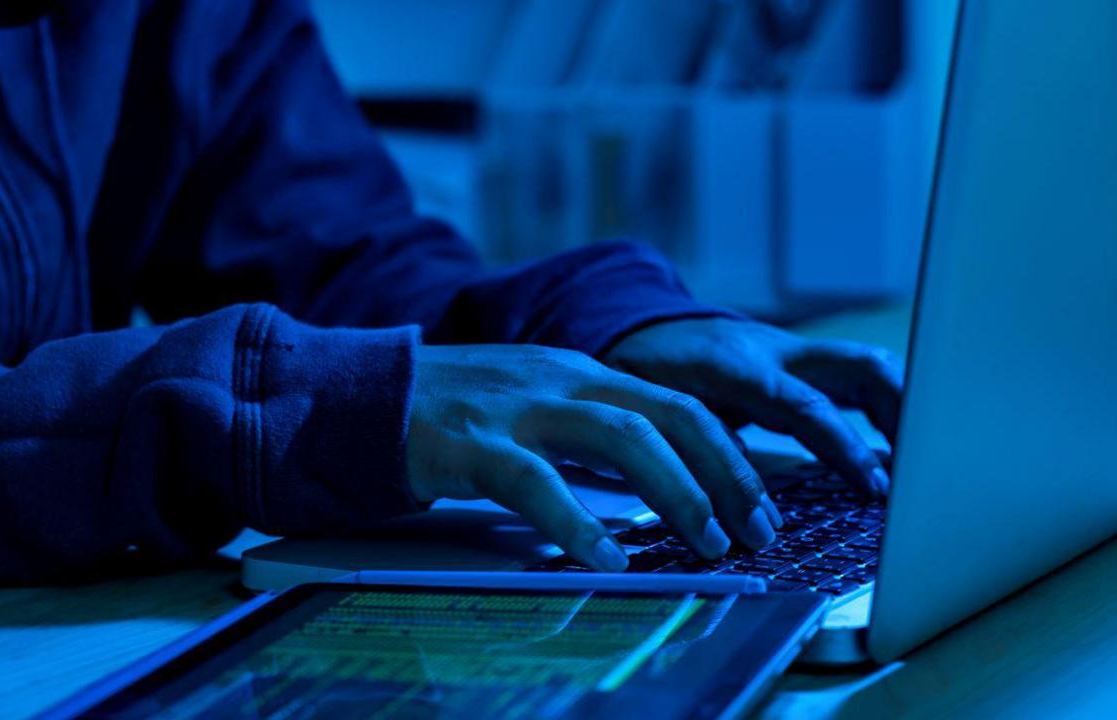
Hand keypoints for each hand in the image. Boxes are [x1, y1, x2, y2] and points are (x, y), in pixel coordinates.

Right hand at [407, 345, 783, 571]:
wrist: (363, 393)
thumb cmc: (452, 410)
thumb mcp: (536, 405)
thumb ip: (590, 434)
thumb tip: (655, 484)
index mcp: (579, 372)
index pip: (677, 404)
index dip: (728, 456)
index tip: (758, 506)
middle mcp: (559, 379)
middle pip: (666, 414)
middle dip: (723, 474)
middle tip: (755, 531)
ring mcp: (517, 407)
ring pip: (619, 437)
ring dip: (675, 491)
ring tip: (705, 541)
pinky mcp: (471, 443)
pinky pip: (535, 482)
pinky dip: (578, 522)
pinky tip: (606, 557)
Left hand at [604, 317, 902, 495]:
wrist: (642, 325)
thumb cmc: (644, 374)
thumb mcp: (658, 412)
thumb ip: (701, 448)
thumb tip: (745, 505)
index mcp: (734, 367)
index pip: (803, 405)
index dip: (843, 446)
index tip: (874, 486)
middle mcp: (774, 351)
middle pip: (858, 366)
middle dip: (901, 412)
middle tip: (923, 468)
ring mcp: (793, 350)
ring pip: (867, 365)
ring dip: (903, 410)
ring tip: (923, 463)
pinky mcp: (803, 359)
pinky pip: (855, 376)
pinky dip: (885, 408)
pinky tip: (899, 449)